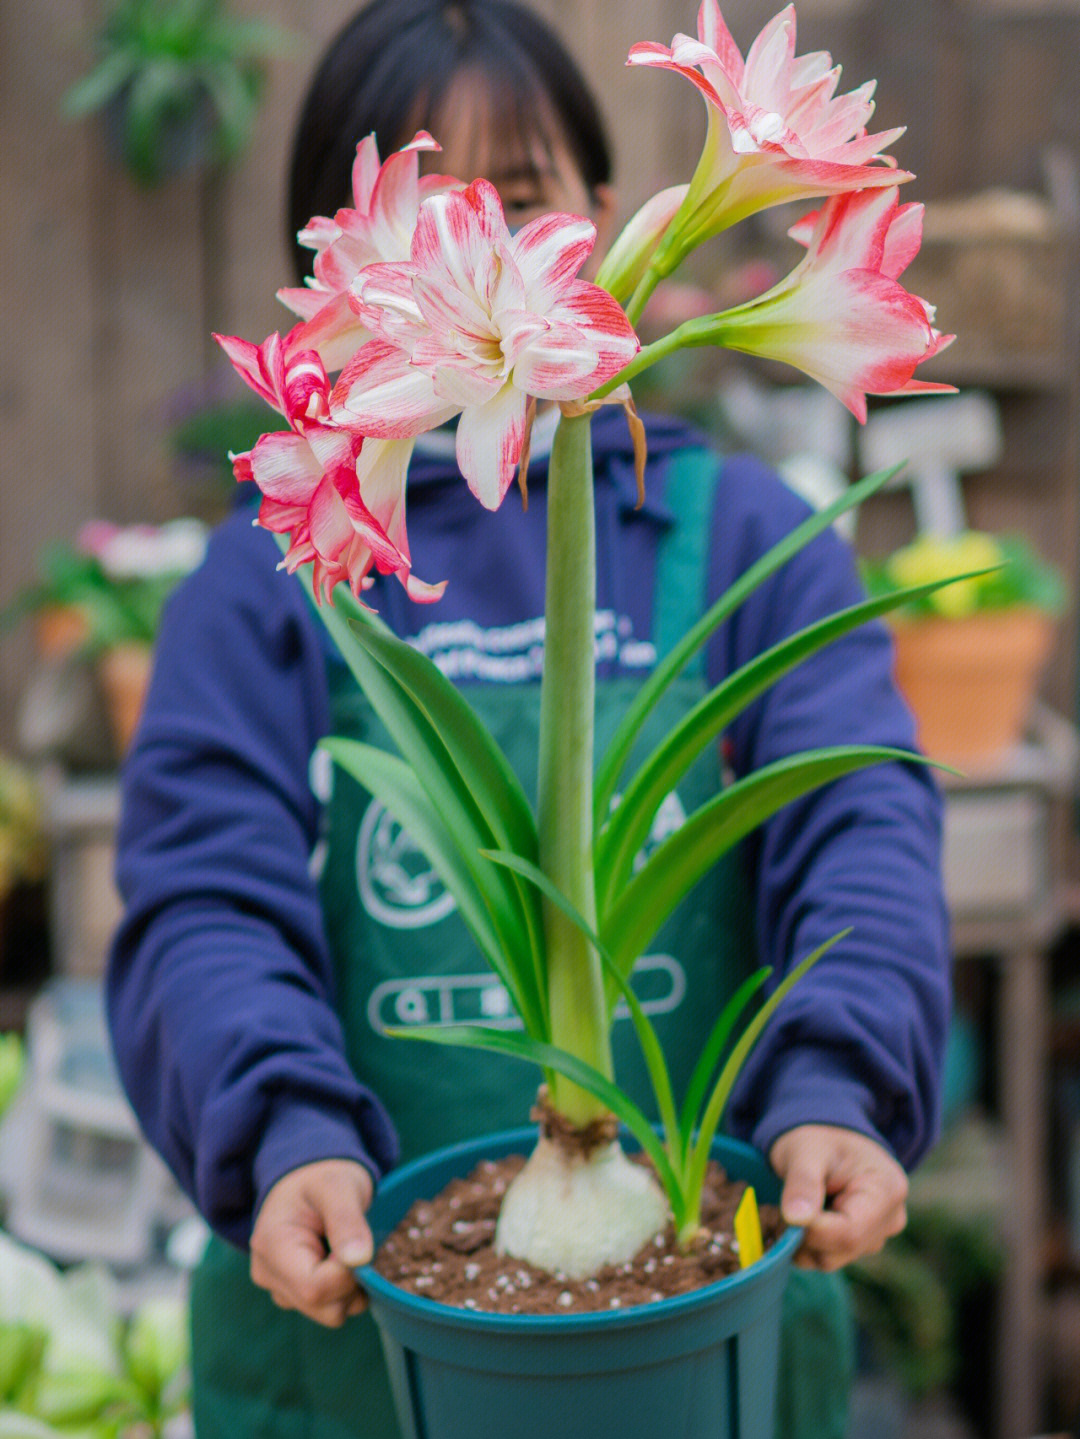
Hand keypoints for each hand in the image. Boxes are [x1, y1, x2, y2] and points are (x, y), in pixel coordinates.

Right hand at [249, 1159, 374, 1325]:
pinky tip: (341, 1258)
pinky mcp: (293, 1293)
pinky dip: (345, 1289)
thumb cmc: (322, 1175)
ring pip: (330, 1312)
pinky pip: (329, 1307)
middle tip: (355, 1242)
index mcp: (271, 1246)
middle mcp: (267, 1274)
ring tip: (347, 1247)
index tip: (359, 1244)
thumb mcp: (338, 1186)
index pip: (314, 1289)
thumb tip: (359, 1260)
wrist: (307, 1175)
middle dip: (351, 1282)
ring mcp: (279, 1287)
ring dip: (350, 1286)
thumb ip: (347, 1221)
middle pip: (324, 1308)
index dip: (348, 1274)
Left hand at [768, 1125, 907, 1270]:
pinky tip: (794, 1219)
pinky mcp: (859, 1243)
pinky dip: (803, 1244)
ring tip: (782, 1209)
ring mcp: (876, 1234)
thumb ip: (802, 1182)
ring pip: (830, 1258)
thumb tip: (796, 1220)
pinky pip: (826, 1256)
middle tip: (774, 1209)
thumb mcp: (805, 1151)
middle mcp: (890, 1218)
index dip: (810, 1232)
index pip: (850, 1233)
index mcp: (886, 1190)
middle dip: (801, 1235)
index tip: (779, 1214)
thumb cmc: (817, 1137)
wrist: (825, 1135)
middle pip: (841, 1250)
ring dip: (799, 1241)